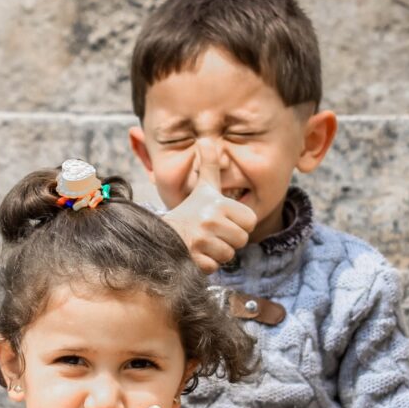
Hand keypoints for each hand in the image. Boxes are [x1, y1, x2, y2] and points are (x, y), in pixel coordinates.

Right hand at [161, 139, 257, 273]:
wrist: (158, 233)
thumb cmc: (188, 211)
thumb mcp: (202, 188)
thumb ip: (209, 165)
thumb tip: (206, 139)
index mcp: (218, 204)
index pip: (250, 221)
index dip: (238, 224)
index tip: (222, 221)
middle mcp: (210, 221)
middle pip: (241, 240)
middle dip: (228, 240)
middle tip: (211, 233)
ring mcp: (201, 241)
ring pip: (229, 255)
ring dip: (217, 253)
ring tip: (203, 243)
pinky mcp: (194, 260)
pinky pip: (214, 267)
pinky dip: (206, 264)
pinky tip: (195, 254)